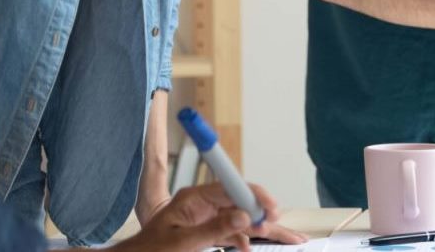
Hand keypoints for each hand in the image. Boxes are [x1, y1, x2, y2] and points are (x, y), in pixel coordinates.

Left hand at [121, 182, 302, 251]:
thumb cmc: (150, 250)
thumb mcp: (182, 242)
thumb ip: (213, 230)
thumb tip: (244, 217)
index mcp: (193, 198)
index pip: (230, 188)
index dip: (254, 195)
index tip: (271, 207)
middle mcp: (202, 204)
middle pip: (240, 203)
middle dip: (262, 213)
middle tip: (279, 223)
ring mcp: (205, 218)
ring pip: (240, 219)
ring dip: (259, 228)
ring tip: (284, 236)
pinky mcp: (206, 232)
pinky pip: (232, 233)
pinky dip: (244, 240)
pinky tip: (252, 247)